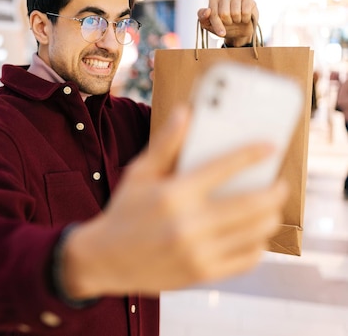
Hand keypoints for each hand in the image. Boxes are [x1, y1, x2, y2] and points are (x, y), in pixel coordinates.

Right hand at [61, 105, 287, 297]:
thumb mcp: (139, 173)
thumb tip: (185, 111)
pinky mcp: (202, 274)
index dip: (251, 154)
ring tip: (269, 208)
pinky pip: (246, 259)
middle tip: (279, 185)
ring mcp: (198, 253)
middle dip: (274, 192)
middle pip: (251, 204)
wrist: (105, 258)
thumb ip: (165, 143)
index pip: (223, 168)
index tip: (270, 147)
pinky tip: (254, 235)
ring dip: (270, 217)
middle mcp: (188, 224)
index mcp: (173, 194)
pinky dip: (257, 245)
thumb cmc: (124, 210)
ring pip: (255, 233)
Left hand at [197, 0, 258, 46]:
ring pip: (235, 13)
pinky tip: (244, 17)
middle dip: (227, 22)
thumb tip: (207, 11)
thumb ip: (203, 18)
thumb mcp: (209, 25)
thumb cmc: (223, 26)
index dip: (217, 25)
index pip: (213, 13)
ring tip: (237, 19)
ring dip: (237, 20)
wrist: (239, 30)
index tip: (221, 33)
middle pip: (224, 13)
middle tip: (230, 22)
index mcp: (213, 0)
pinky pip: (246, 11)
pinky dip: (245, 18)